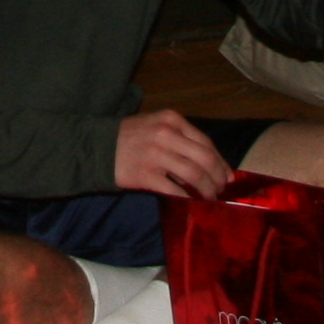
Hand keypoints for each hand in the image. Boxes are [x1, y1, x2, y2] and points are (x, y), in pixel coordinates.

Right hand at [113, 108, 231, 201]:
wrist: (96, 147)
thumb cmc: (131, 137)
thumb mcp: (157, 126)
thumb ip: (181, 139)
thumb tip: (211, 164)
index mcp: (171, 120)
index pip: (206, 143)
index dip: (221, 162)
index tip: (227, 176)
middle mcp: (166, 134)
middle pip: (204, 159)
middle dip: (217, 177)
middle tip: (220, 190)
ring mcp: (155, 155)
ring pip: (193, 175)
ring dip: (206, 190)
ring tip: (209, 198)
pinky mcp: (145, 175)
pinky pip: (174, 190)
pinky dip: (187, 199)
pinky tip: (191, 204)